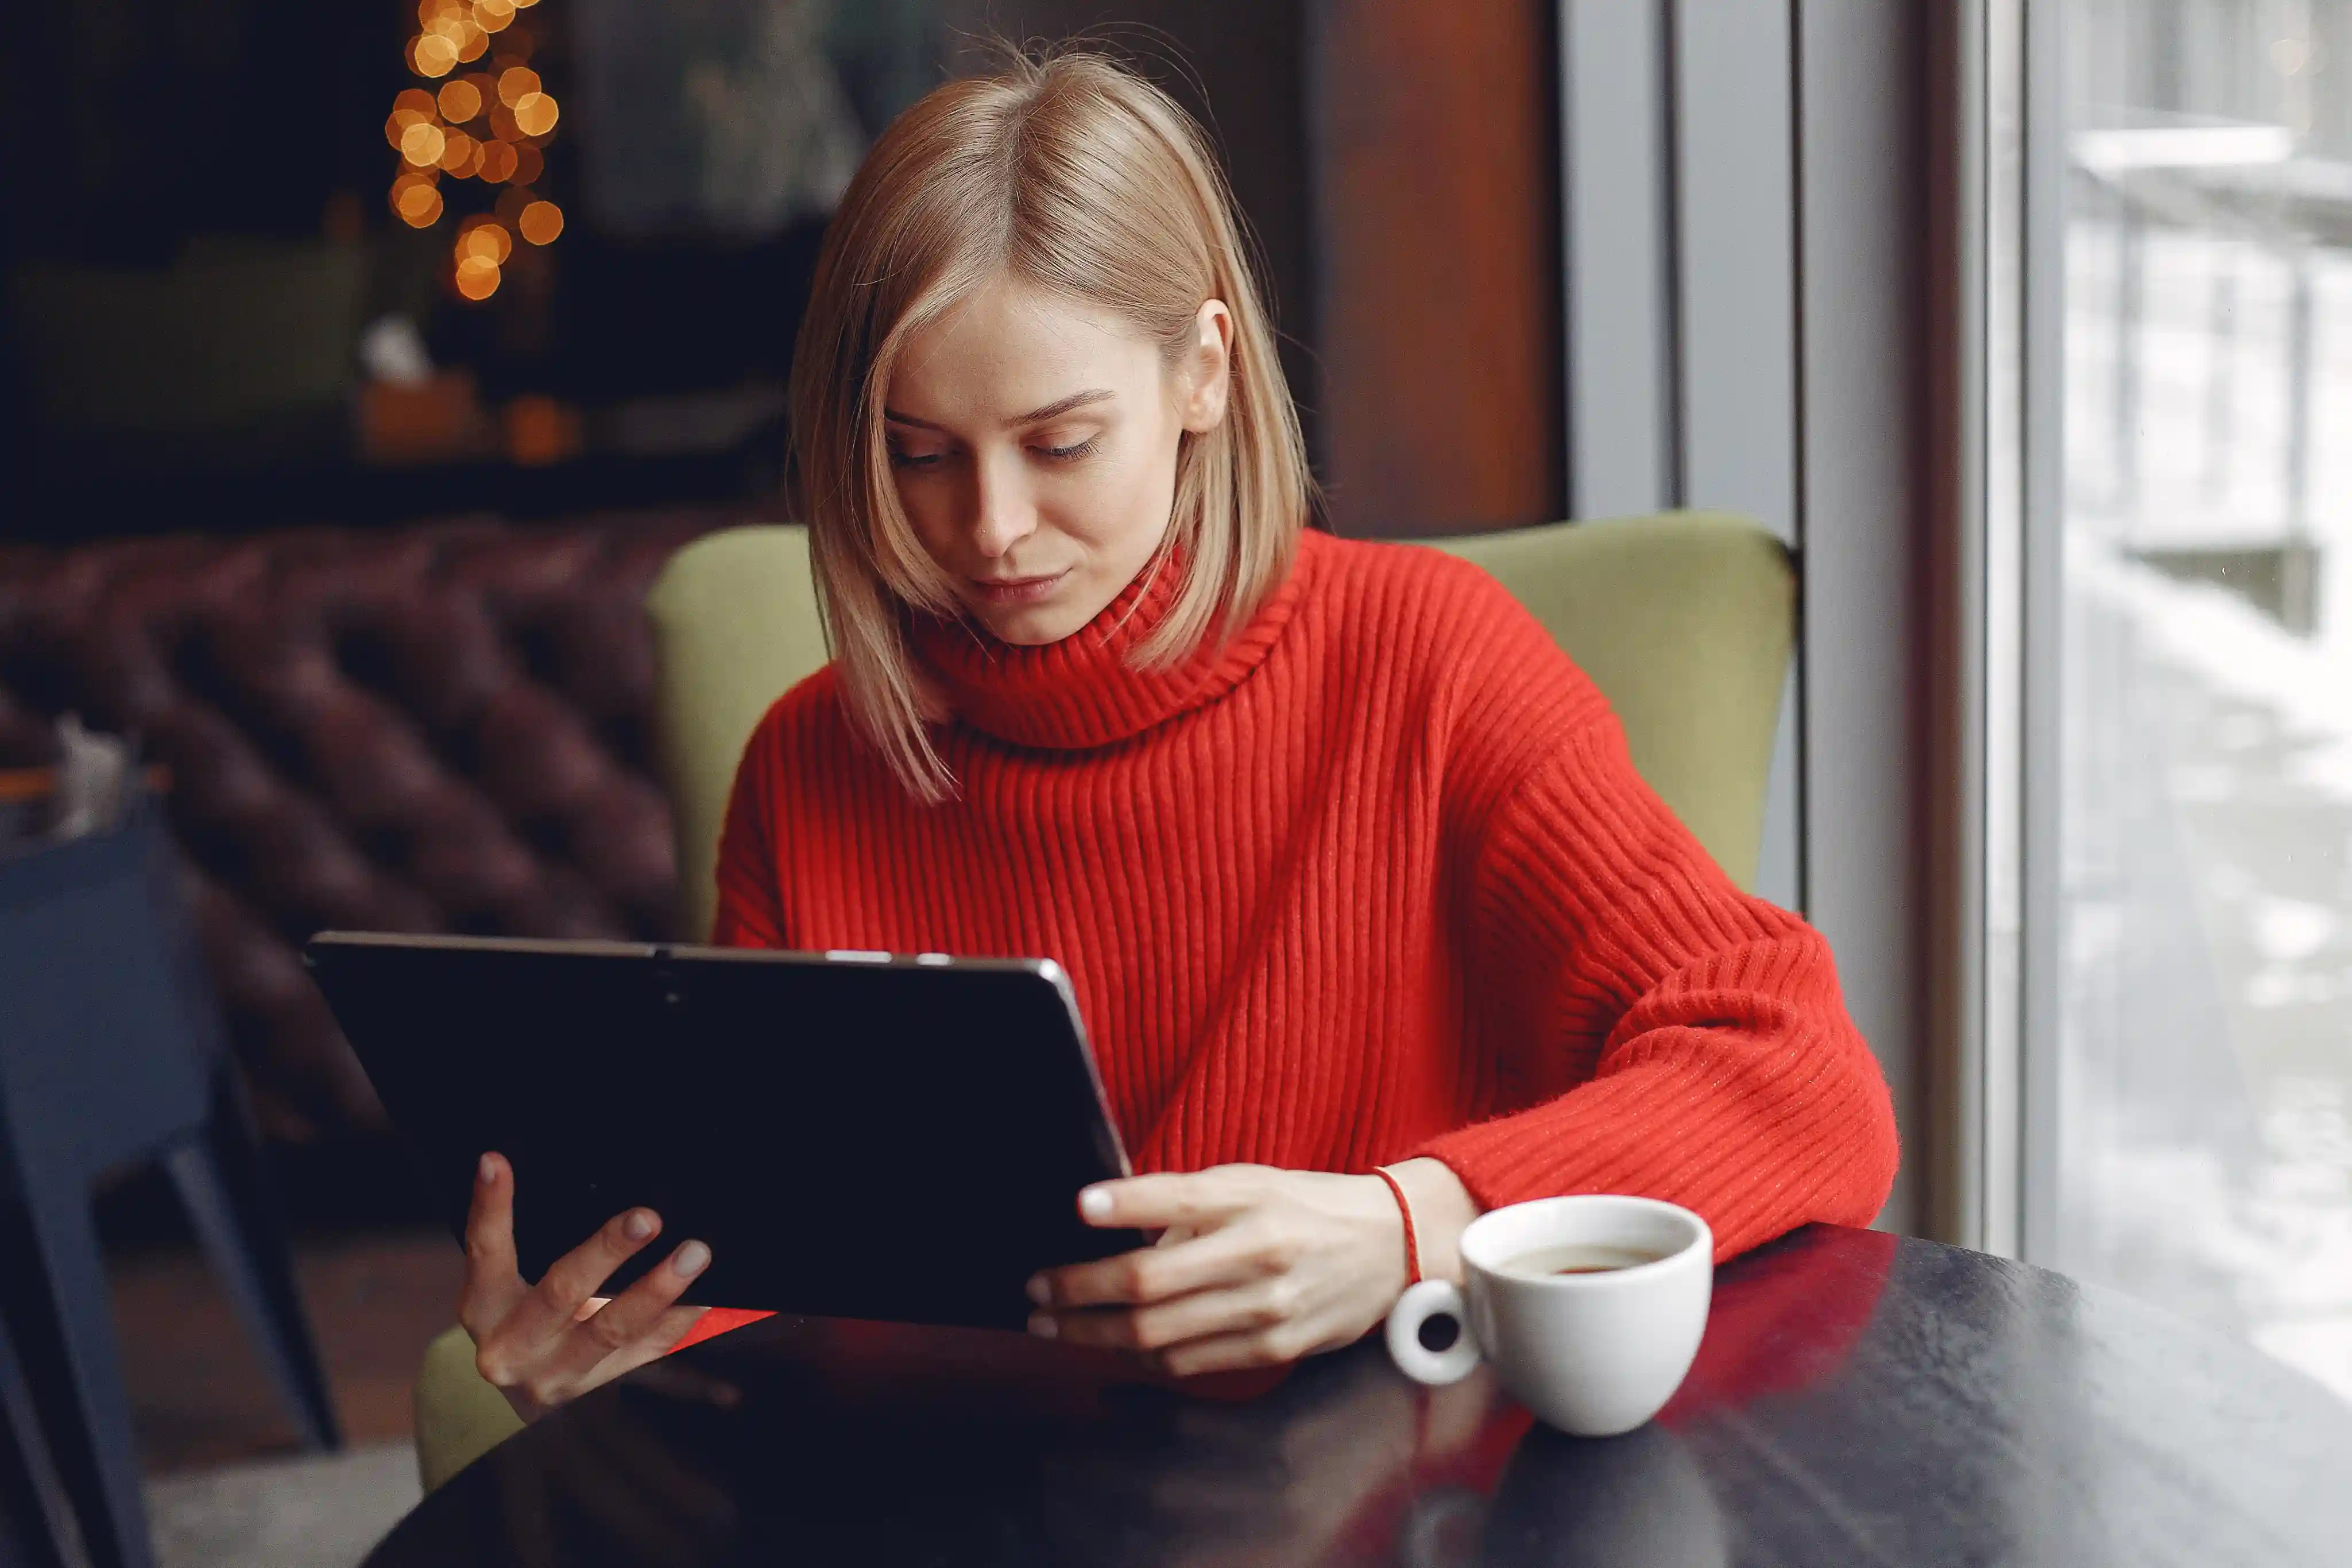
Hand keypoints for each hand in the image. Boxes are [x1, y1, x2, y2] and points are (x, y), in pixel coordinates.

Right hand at [460, 1151, 713, 1422]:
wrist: (527, 1383)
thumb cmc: (521, 1313)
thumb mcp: (506, 1281)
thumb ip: (527, 1238)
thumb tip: (550, 1172)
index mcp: (484, 1307)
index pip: (486, 1249)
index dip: (491, 1206)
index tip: (496, 1162)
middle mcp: (512, 1348)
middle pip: (560, 1293)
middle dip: (608, 1252)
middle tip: (648, 1218)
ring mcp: (556, 1375)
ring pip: (611, 1330)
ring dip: (657, 1290)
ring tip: (694, 1254)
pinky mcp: (598, 1388)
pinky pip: (649, 1348)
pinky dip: (682, 1318)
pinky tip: (710, 1295)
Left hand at [1024, 1159, 1479, 1377]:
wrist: (1391, 1247)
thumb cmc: (1305, 1206)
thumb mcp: (1250, 1182)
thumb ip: (1187, 1201)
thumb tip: (1111, 1224)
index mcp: (1250, 1199)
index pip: (1176, 1198)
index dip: (1123, 1203)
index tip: (1078, 1206)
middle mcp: (1258, 1253)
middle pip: (1148, 1282)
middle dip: (1077, 1292)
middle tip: (1035, 1293)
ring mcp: (1266, 1307)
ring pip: (1158, 1333)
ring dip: (1093, 1334)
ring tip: (1056, 1324)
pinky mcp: (1273, 1348)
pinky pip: (1188, 1362)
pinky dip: (1142, 1355)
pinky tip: (1115, 1344)